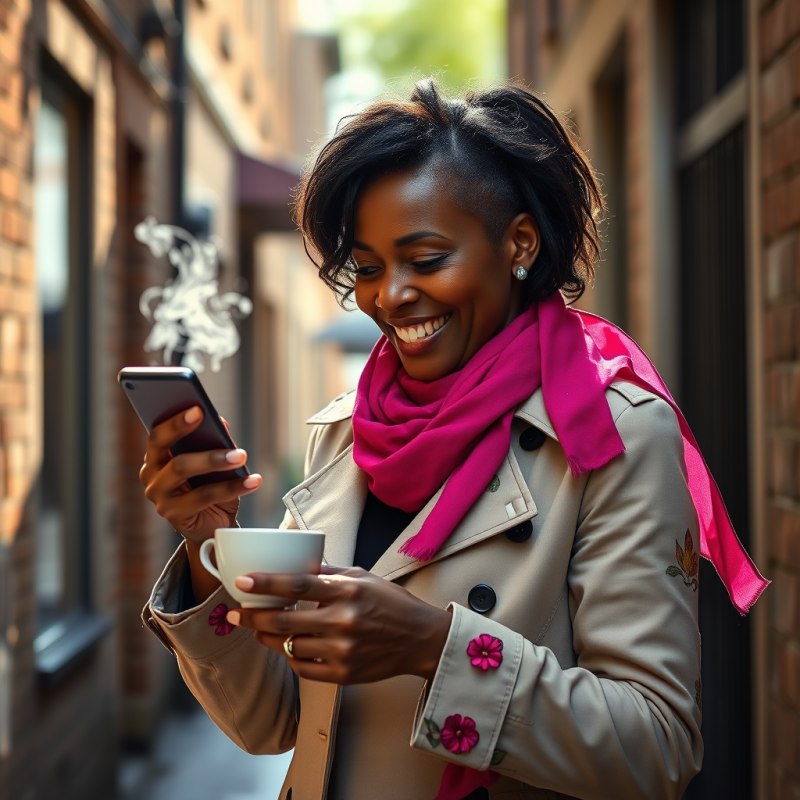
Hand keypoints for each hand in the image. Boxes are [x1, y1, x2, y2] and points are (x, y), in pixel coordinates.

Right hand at [138, 406, 261, 544]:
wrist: (212, 526)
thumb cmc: (208, 487)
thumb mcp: (213, 463)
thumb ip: (212, 441)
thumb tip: (220, 423)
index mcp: (156, 457)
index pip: (159, 435)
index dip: (176, 421)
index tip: (198, 408)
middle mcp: (151, 476)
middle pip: (169, 452)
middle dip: (197, 441)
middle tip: (221, 428)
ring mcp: (160, 497)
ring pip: (184, 472)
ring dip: (216, 461)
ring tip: (241, 456)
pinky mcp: (174, 515)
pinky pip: (205, 497)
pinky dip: (233, 487)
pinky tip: (253, 480)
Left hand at [227, 566, 451, 684]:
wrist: (420, 638)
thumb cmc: (391, 602)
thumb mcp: (363, 577)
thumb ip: (329, 573)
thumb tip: (297, 565)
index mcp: (347, 591)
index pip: (297, 586)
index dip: (266, 584)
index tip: (242, 583)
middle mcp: (343, 621)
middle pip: (285, 622)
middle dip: (253, 618)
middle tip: (235, 614)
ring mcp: (343, 650)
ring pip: (289, 647)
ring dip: (269, 639)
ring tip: (261, 630)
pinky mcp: (344, 674)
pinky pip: (304, 668)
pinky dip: (291, 657)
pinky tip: (290, 647)